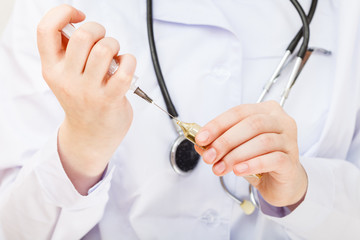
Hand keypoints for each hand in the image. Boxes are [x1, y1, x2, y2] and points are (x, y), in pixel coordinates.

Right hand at [37, 5, 135, 194]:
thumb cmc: (81, 100)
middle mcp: (67, 79)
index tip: (79, 16)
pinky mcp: (110, 99)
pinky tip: (125, 66)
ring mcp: (88, 91)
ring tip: (114, 56)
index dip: (62, 13)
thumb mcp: (64, 77)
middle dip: (99, 29)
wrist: (90, 136)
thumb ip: (67, 53)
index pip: (46, 30)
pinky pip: (124, 69)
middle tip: (102, 41)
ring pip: (104, 49)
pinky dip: (129, 61)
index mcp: (52, 69)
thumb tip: (77, 24)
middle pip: (83, 36)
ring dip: (114, 46)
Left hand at [195, 101, 307, 207]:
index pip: (239, 112)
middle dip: (225, 141)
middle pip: (251, 125)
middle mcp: (281, 121)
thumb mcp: (236, 150)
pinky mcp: (292, 161)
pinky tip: (238, 170)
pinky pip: (273, 159)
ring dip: (236, 155)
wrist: (282, 184)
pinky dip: (252, 164)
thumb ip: (220, 144)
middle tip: (209, 156)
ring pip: (262, 141)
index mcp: (266, 111)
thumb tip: (200, 144)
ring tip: (220, 168)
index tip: (201, 138)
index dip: (218, 125)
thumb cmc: (259, 161)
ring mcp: (290, 140)